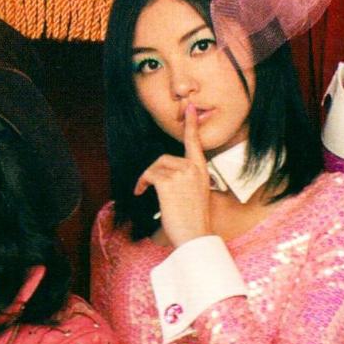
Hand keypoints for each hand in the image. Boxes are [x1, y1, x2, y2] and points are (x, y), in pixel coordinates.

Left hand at [134, 101, 213, 247]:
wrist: (194, 236)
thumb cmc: (193, 221)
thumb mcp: (195, 195)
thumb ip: (186, 180)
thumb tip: (166, 177)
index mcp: (201, 170)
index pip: (195, 143)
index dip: (191, 124)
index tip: (188, 107)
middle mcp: (193, 168)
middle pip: (164, 158)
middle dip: (152, 171)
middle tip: (145, 186)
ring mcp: (182, 174)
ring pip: (155, 167)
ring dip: (145, 179)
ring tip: (144, 192)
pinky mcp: (169, 182)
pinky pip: (149, 175)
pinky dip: (141, 183)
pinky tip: (141, 192)